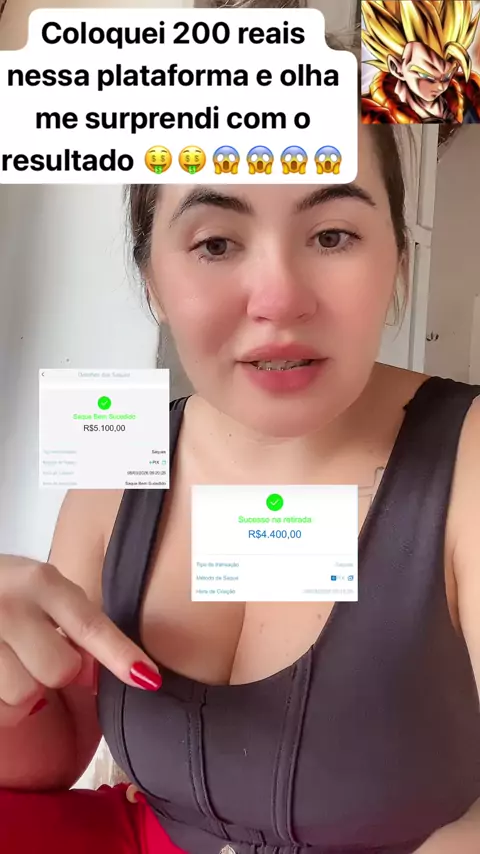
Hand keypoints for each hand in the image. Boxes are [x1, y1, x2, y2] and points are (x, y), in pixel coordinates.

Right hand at [0, 555, 161, 727]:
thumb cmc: (3, 589)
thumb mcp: (39, 586)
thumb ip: (73, 620)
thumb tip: (106, 670)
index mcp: (40, 582)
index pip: (90, 625)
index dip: (121, 656)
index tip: (148, 679)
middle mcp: (11, 606)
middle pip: (59, 670)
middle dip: (57, 671)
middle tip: (38, 653)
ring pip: (24, 697)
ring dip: (24, 693)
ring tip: (10, 664)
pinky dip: (2, 705)